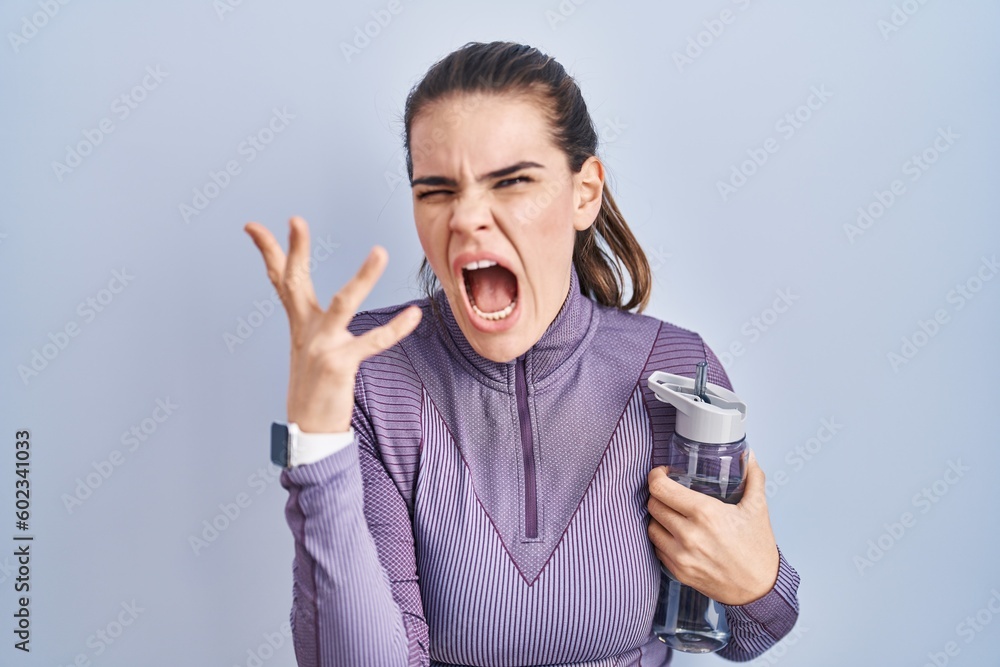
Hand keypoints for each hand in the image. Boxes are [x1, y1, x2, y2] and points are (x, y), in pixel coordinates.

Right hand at [244, 216, 421, 432]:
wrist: (309, 431)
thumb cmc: (314, 389)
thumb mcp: (308, 349)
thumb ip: (315, 324)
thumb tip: (321, 307)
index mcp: (299, 323)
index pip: (280, 280)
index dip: (267, 251)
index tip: (252, 226)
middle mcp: (307, 331)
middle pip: (296, 282)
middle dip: (296, 250)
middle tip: (295, 220)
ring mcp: (322, 346)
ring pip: (344, 303)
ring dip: (364, 277)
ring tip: (380, 251)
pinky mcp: (340, 364)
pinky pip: (374, 342)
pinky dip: (396, 329)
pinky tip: (414, 315)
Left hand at [646, 450, 778, 605]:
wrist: (760, 590)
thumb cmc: (758, 548)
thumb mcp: (758, 508)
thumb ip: (752, 476)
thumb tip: (748, 454)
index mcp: (705, 513)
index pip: (661, 488)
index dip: (656, 476)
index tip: (663, 473)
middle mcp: (689, 534)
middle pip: (653, 504)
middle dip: (658, 494)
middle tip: (669, 492)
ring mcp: (681, 556)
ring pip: (651, 526)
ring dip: (658, 516)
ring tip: (672, 513)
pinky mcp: (678, 572)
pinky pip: (657, 548)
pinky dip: (662, 538)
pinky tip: (675, 533)